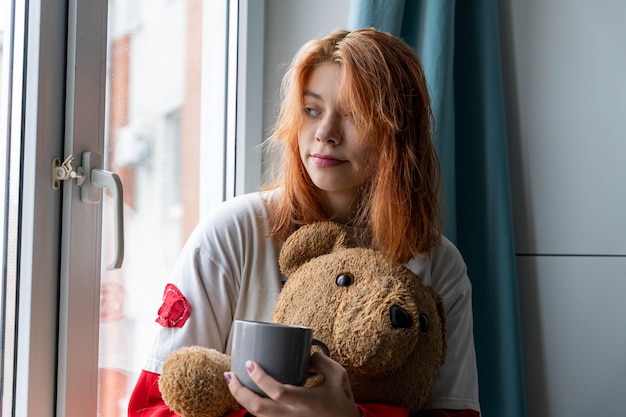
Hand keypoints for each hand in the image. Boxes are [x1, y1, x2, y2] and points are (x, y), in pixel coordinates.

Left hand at [224, 352, 360, 416]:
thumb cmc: (342, 400)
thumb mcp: (338, 375)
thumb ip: (321, 360)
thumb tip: (303, 352)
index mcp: (306, 402)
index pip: (277, 392)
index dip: (260, 378)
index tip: (249, 363)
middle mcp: (293, 416)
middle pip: (258, 408)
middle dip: (239, 391)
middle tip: (231, 374)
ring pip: (256, 416)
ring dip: (241, 399)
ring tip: (233, 382)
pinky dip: (251, 408)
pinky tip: (246, 395)